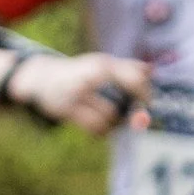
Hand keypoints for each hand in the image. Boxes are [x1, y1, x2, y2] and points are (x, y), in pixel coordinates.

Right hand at [22, 52, 151, 135]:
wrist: (42, 78)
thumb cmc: (81, 73)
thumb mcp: (101, 64)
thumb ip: (127, 67)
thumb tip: (150, 70)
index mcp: (103, 64)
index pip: (134, 80)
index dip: (145, 95)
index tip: (148, 103)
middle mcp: (91, 77)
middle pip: (122, 103)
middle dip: (132, 114)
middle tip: (134, 117)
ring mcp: (77, 94)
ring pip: (109, 118)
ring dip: (116, 123)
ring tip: (113, 120)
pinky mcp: (67, 110)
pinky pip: (94, 127)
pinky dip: (102, 130)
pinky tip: (102, 126)